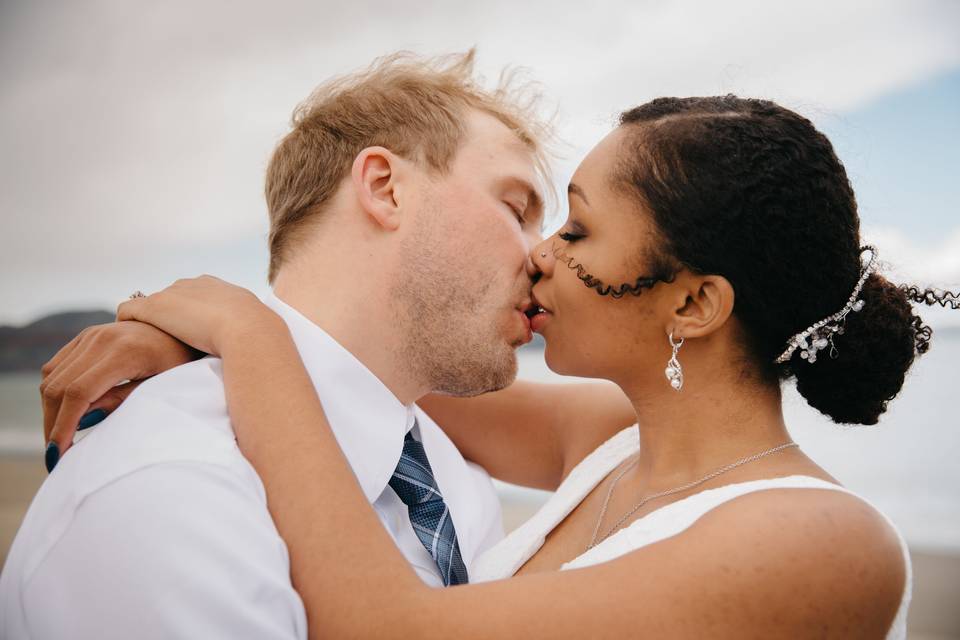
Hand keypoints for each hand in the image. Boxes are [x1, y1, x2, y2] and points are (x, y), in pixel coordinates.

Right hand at [40, 321, 200, 465]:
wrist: (184, 329)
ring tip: (59, 436)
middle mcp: (102, 339)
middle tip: (55, 454)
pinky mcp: (87, 335)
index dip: (64, 425)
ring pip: (52, 376)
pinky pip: (56, 365)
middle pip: (59, 386)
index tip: (58, 453)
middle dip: (52, 423)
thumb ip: (122, 401)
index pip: (79, 392)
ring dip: (50, 409)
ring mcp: (92, 334)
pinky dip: (53, 390)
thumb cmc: (181, 361)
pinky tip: (63, 412)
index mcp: (124, 352)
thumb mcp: (160, 385)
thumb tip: (83, 421)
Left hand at [115, 276, 280, 356]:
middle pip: (170, 300)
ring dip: (148, 324)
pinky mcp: (153, 307)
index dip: (190, 317)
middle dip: (168, 319)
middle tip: (167, 345)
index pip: (194, 298)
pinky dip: (126, 324)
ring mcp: (171, 294)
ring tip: (145, 347)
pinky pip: (127, 312)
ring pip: (150, 307)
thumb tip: (256, 342)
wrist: (249, 330)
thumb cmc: (258, 335)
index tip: (190, 336)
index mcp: (216, 287)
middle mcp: (192, 284)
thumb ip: (245, 327)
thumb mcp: (254, 325)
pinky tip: (128, 343)